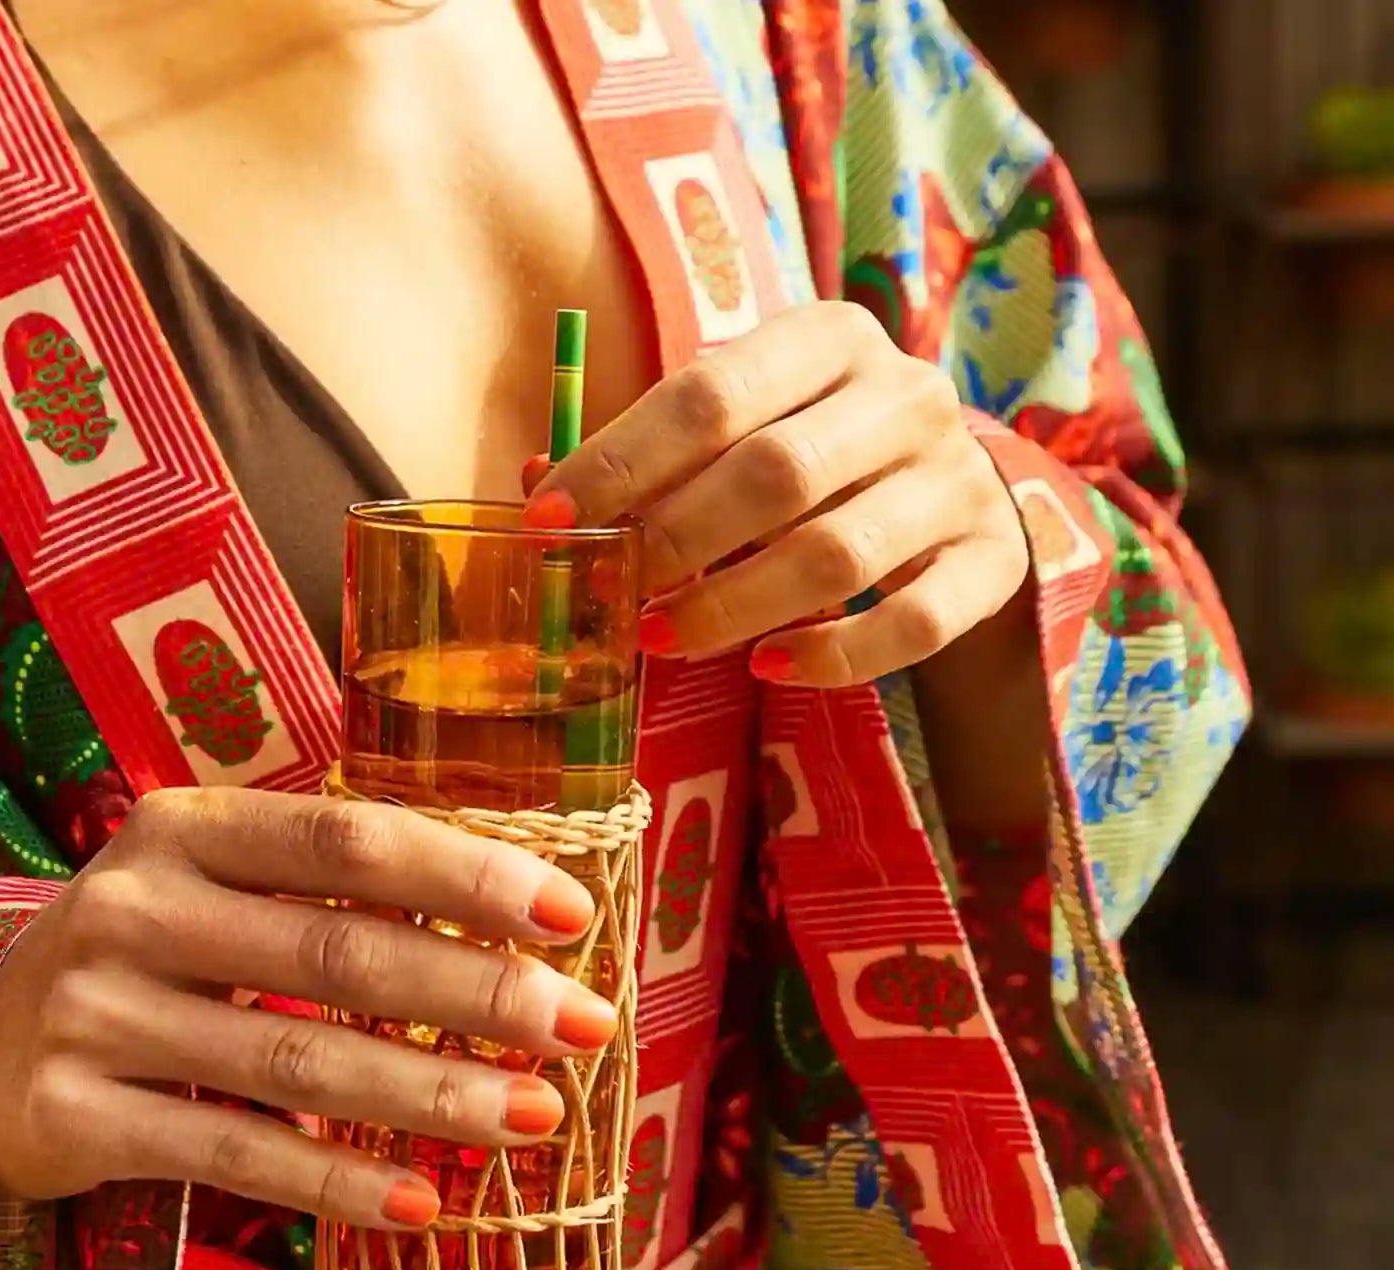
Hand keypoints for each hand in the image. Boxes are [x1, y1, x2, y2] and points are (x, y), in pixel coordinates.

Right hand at [0, 787, 618, 1228]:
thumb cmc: (146, 959)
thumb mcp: (211, 892)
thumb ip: (326, 894)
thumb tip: (516, 935)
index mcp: (180, 830)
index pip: (344, 842)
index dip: (464, 876)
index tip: (571, 915)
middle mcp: (129, 909)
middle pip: (334, 955)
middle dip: (475, 996)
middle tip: (585, 1029)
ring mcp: (92, 1016)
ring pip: (293, 1063)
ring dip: (429, 1096)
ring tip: (535, 1120)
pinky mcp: (71, 1117)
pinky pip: (231, 1153)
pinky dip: (334, 1183)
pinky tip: (421, 1204)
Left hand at [523, 301, 1030, 687]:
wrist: (955, 492)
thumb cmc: (815, 458)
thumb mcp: (742, 430)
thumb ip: (655, 458)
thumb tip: (540, 491)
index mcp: (828, 339)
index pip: (711, 393)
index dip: (622, 460)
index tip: (549, 517)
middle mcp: (905, 395)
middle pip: (777, 473)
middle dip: (676, 542)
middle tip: (611, 593)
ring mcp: (958, 478)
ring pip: (837, 554)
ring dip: (734, 606)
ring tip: (663, 638)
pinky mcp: (992, 560)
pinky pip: (913, 622)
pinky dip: (835, 655)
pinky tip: (771, 666)